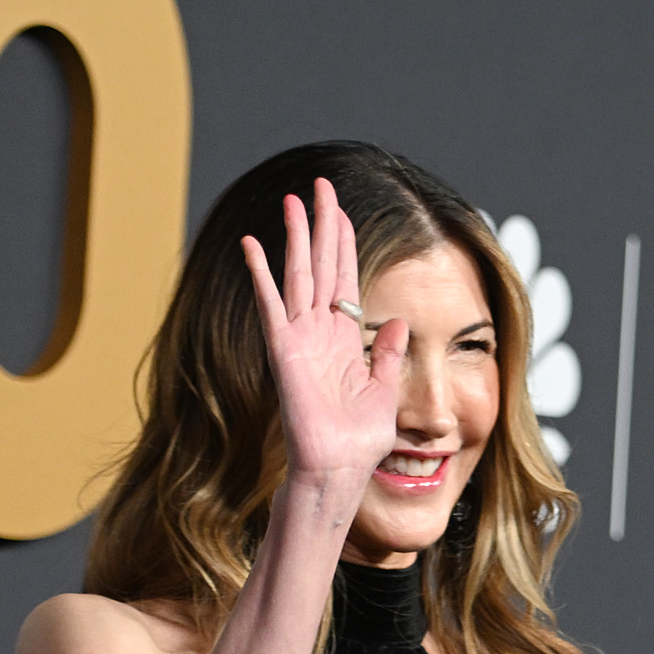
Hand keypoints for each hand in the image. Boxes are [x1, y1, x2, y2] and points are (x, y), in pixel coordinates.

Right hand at [237, 176, 410, 507]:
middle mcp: (320, 332)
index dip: (344, 243)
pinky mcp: (284, 351)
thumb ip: (389, 354)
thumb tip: (400, 321)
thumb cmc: (359, 440)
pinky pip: (271, 305)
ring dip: (296, 237)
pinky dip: (262, 275)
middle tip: (321, 185)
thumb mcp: (385, 390)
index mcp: (345, 338)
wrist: (341, 468)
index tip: (342, 211)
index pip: (344, 278)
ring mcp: (300, 338)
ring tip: (294, 200)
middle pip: (321, 265)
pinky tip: (254, 245)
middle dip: (322, 225)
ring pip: (298, 275)